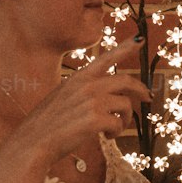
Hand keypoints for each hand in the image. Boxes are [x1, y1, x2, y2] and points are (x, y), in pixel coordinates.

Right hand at [10, 40, 151, 169]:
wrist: (33, 142)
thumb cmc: (47, 124)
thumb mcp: (62, 96)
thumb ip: (83, 92)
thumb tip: (108, 96)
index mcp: (79, 77)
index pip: (107, 57)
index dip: (126, 48)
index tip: (140, 40)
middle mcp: (87, 85)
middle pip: (126, 81)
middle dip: (141, 90)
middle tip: (148, 98)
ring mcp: (92, 101)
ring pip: (125, 105)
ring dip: (125, 119)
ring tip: (113, 129)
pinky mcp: (96, 119)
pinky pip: (119, 124)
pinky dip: (116, 132)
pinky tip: (105, 136)